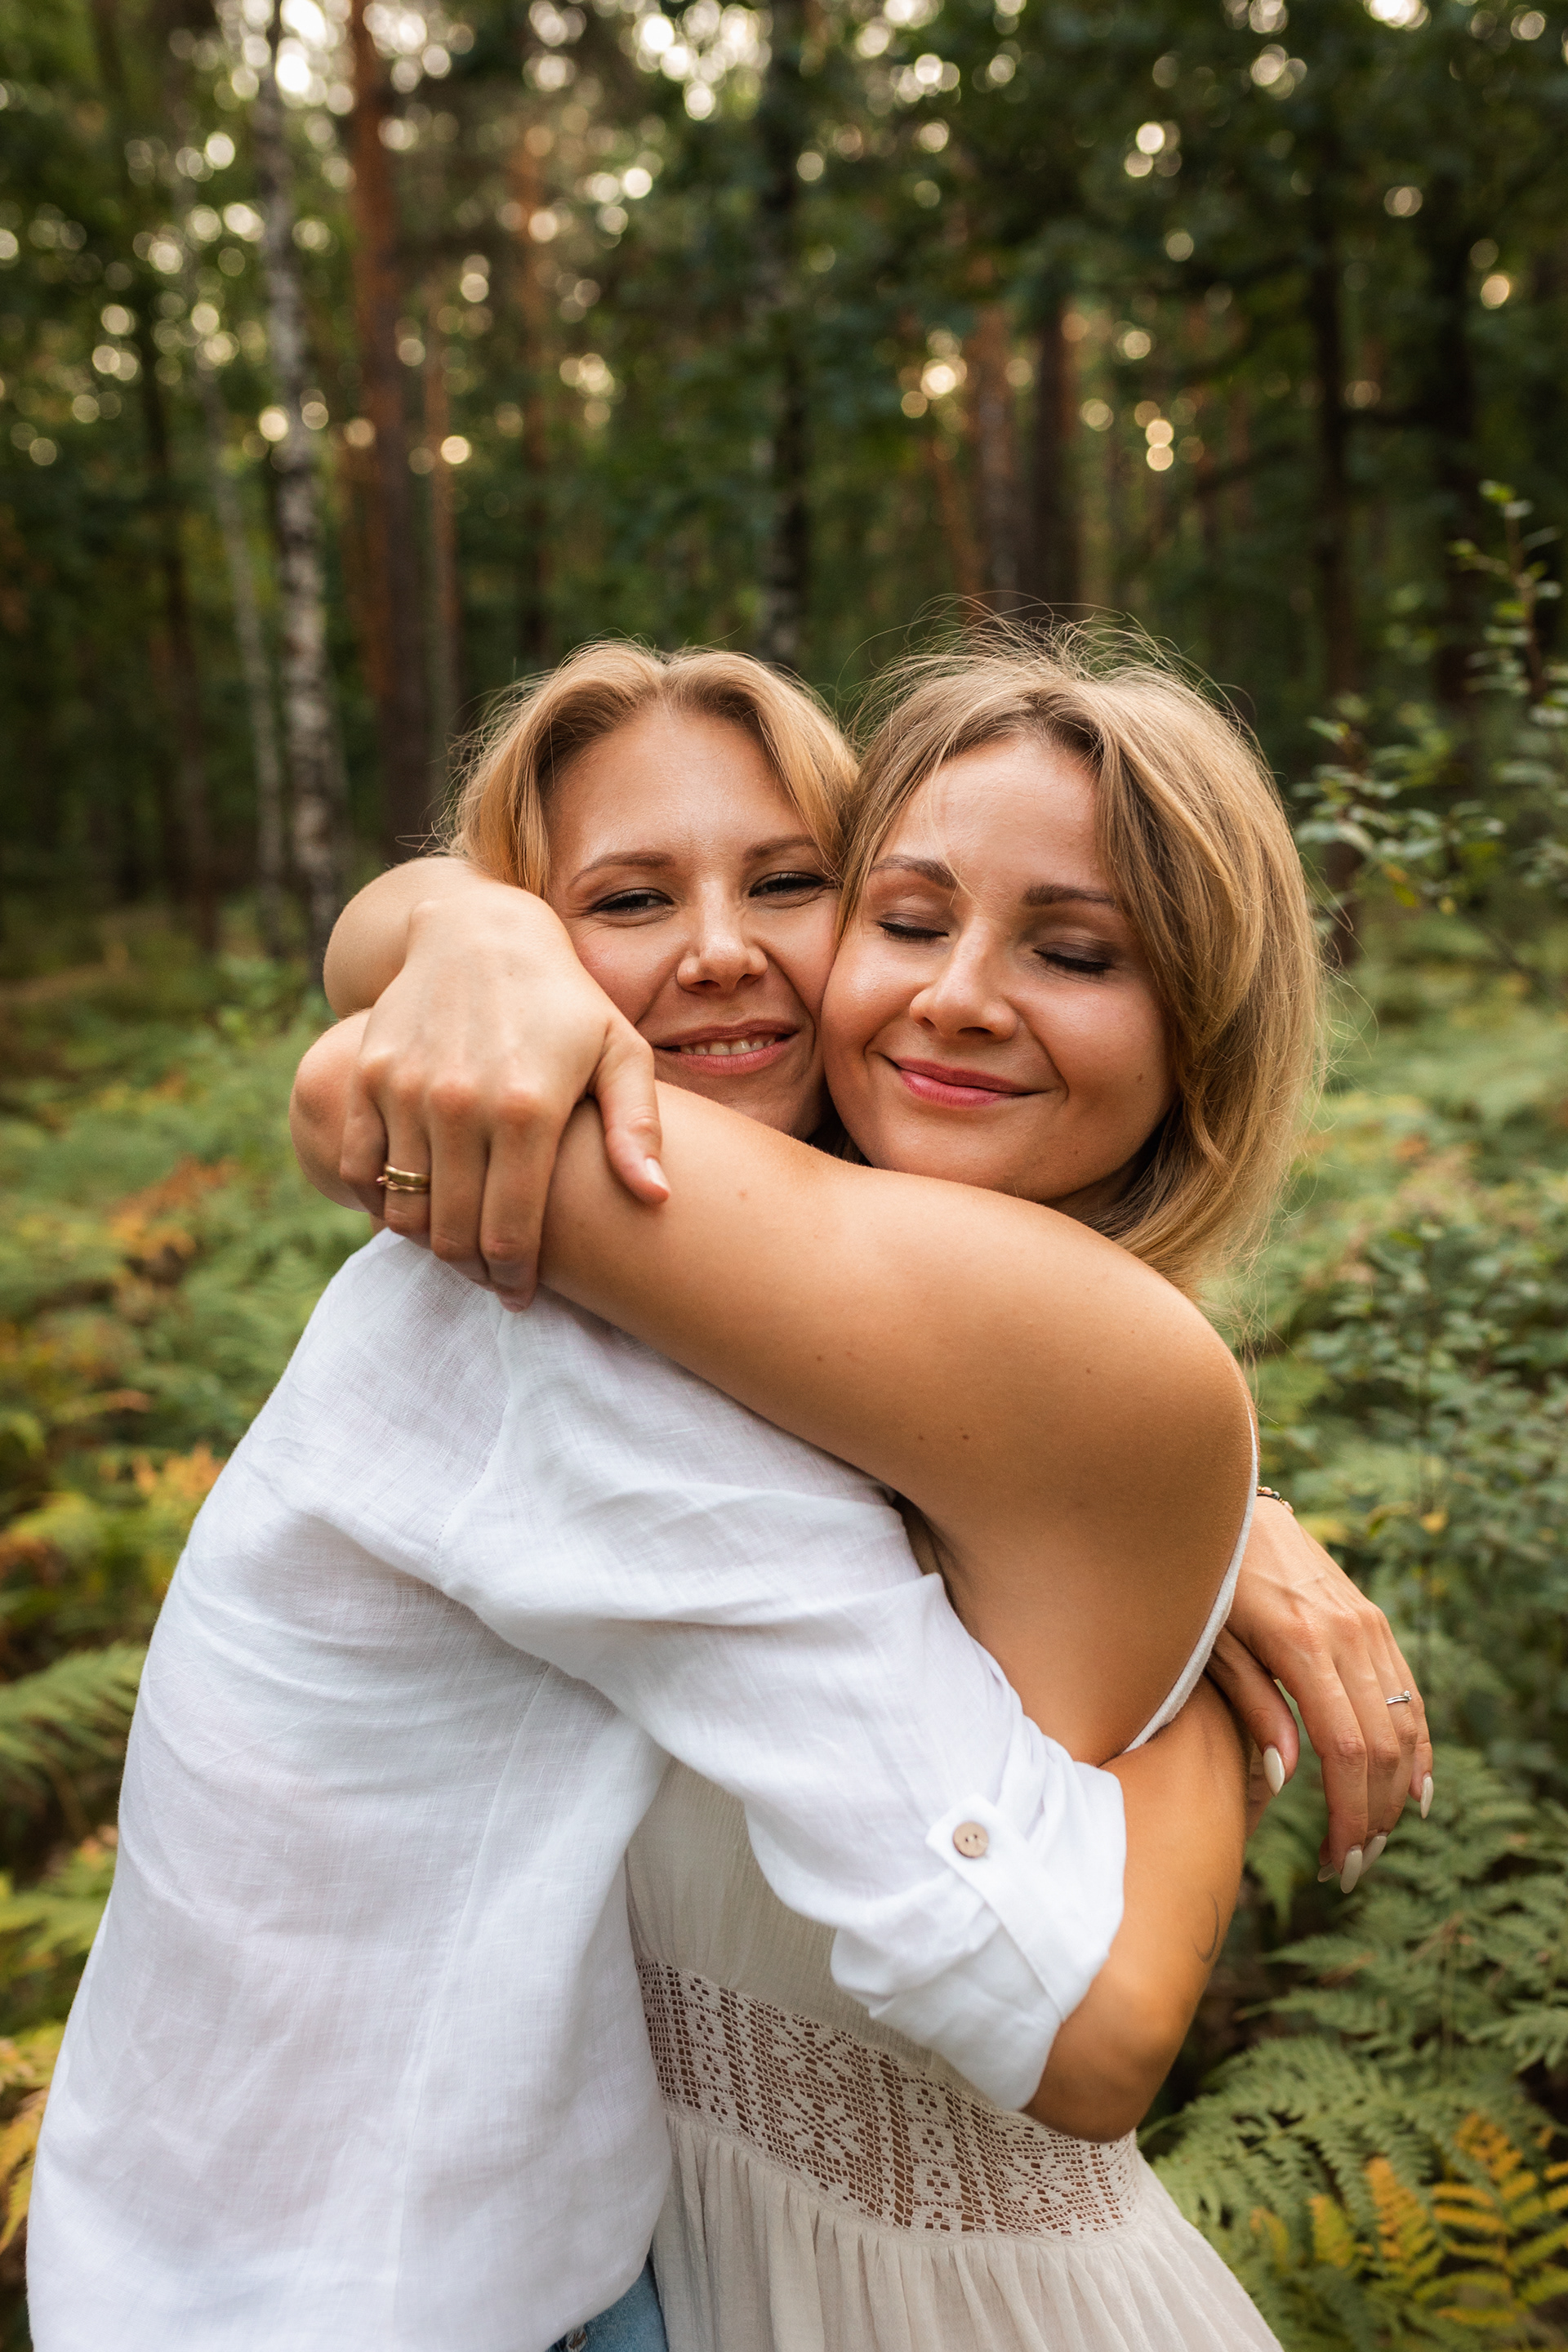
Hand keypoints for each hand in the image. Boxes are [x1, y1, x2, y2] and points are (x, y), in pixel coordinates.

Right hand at [336, 883, 667, 1305]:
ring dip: (428, 1241)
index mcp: (528, 1110)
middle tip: (491, 1279)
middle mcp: (461, 1105)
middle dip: (474, 1271)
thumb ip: (638, 1128)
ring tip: (456, 1244)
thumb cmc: (565, 1000)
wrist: (481, 931)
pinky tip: (411, 1206)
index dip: (514, 1278)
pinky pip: (360, 1168)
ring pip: (405, 1208)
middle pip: (454, 1233)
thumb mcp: (620, 1051)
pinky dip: (379, 1200)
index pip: (512, 1233)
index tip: (520, 1294)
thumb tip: (656, 1198)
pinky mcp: (368, 1077)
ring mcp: (406, 1091)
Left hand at [1205, 1498, 1432, 1886]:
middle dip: (1374, 1817)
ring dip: (1397, 1792)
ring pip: (1406, 1724)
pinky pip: (1409, 1694)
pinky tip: (1412, 1789)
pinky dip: (1417, 1747)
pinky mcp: (1373, 1621)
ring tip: (1373, 1841)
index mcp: (1302, 1644)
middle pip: (1383, 1746)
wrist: (1227, 1510)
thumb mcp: (1210, 1645)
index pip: (1346, 1749)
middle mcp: (1347, 1634)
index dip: (1348, 1813)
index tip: (1335, 1859)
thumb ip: (1250, 1706)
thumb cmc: (1204, 1585)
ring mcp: (1367, 1625)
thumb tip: (1286, 1778)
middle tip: (1350, 1867)